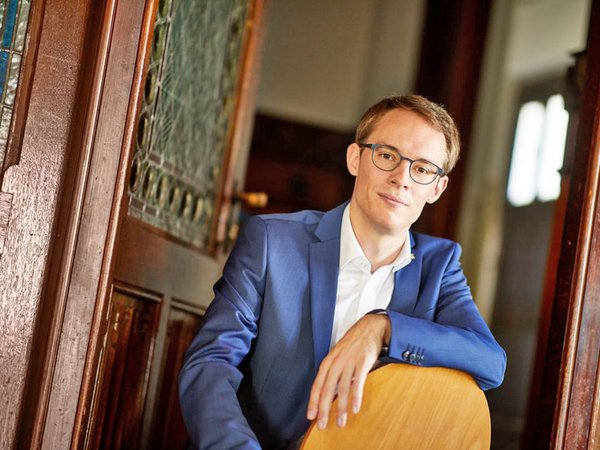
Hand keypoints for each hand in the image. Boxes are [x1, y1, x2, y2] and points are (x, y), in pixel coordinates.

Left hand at [306, 314, 390, 428]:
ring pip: (342, 389)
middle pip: (327, 389)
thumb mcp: (338, 355)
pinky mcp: (363, 363)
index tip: (310, 416)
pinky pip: (358, 382)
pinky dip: (356, 397)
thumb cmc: (353, 343)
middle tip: (321, 425)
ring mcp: (349, 362)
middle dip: (324, 409)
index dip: (313, 401)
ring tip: (340, 422)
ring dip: (341, 408)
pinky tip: (355, 409)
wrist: (370, 327)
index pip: (317, 384)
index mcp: (328, 361)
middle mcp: (337, 362)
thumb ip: (333, 371)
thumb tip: (328, 391)